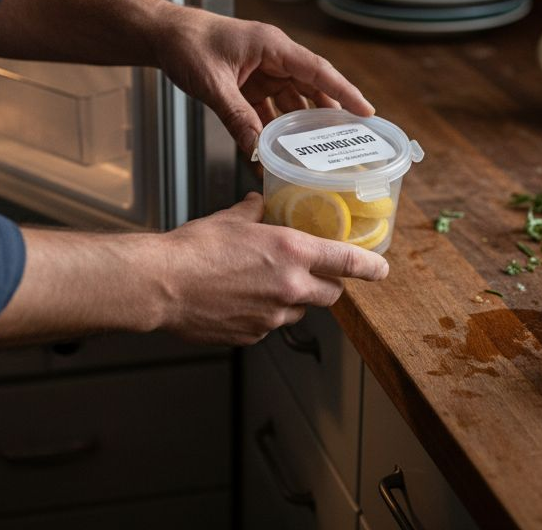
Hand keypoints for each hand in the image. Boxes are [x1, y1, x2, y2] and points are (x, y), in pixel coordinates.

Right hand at [152, 193, 387, 344]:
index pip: (347, 262)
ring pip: (298, 312)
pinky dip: (262, 315)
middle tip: (311, 274)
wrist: (160, 284)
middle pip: (329, 294)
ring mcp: (272, 317)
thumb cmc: (193, 249)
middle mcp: (290, 287)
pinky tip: (238, 301)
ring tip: (261, 286)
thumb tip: (260, 205)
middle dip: (326, 285)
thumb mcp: (231, 219)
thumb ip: (255, 213)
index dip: (370, 266)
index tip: (381, 269)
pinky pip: (268, 326)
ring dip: (291, 301)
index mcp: (291, 252)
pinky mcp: (252, 336)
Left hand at [158, 9, 374, 152]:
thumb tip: (257, 150)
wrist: (164, 35)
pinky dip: (272, 130)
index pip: (317, 71)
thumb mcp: (213, 83)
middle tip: (347, 140)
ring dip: (300, 126)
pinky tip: (276, 152)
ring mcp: (262, 72)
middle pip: (311, 88)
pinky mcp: (249, 85)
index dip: (344, 92)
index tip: (365, 112)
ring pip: (291, 101)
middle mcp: (273, 58)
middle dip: (328, 114)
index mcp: (272, 47)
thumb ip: (236, 116)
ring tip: (317, 153)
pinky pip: (268, 110)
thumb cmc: (188, 44)